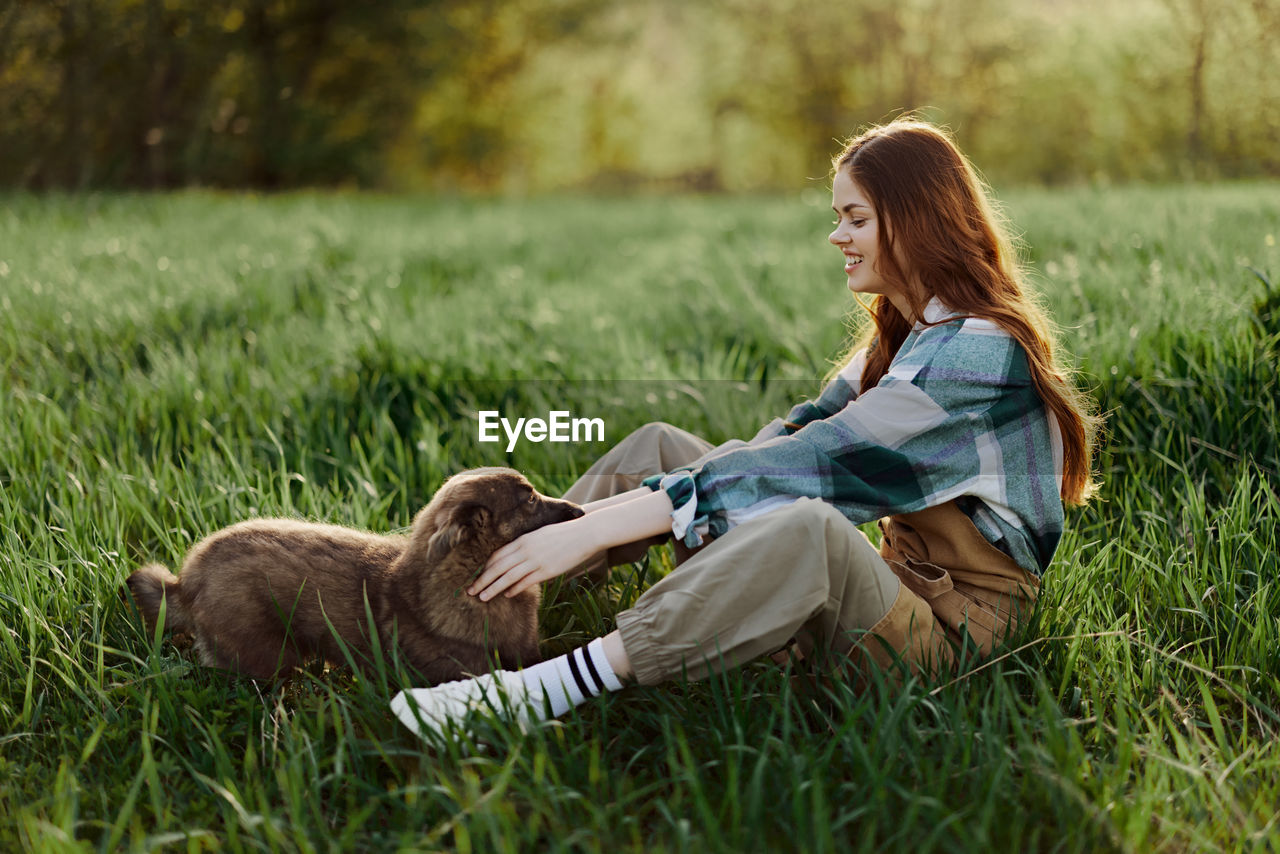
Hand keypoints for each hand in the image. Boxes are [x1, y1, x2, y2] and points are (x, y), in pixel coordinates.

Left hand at [468, 516, 600, 600]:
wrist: (585, 533)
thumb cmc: (562, 533)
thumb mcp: (539, 534)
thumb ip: (525, 545)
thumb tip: (513, 557)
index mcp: (522, 539)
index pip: (496, 555)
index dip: (483, 567)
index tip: (474, 576)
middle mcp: (525, 550)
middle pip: (497, 567)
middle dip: (482, 579)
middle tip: (469, 591)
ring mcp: (536, 560)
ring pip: (508, 577)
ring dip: (493, 588)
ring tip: (482, 597)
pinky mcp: (547, 570)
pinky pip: (526, 582)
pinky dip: (514, 589)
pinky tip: (506, 595)